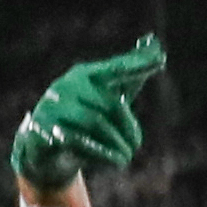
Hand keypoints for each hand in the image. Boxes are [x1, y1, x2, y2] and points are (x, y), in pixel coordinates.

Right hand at [11, 37, 166, 189]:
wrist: (45, 149)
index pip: (116, 69)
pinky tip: (117, 161)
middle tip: (136, 145)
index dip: (137, 65)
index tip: (161, 57)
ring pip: (97, 123)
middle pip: (112, 104)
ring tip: (127, 157)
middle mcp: (67, 86)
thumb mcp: (107, 96)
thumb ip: (130, 75)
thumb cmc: (84, 117)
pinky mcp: (45, 130)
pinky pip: (81, 142)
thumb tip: (155, 44)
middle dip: (130, 128)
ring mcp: (53, 107)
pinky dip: (104, 154)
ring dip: (118, 144)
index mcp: (85, 75)